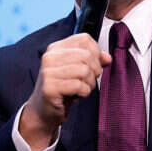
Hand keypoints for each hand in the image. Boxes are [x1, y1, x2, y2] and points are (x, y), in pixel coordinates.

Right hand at [19, 33, 111, 150]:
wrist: (43, 111)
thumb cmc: (62, 89)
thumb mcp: (78, 70)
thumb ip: (94, 60)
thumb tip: (108, 58)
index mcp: (56, 48)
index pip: (84, 39)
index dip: (96, 52)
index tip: (93, 64)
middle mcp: (50, 57)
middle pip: (87, 55)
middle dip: (95, 70)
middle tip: (88, 81)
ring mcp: (48, 72)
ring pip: (84, 70)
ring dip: (89, 83)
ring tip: (81, 89)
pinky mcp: (50, 87)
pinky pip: (79, 85)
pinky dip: (84, 92)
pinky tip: (76, 96)